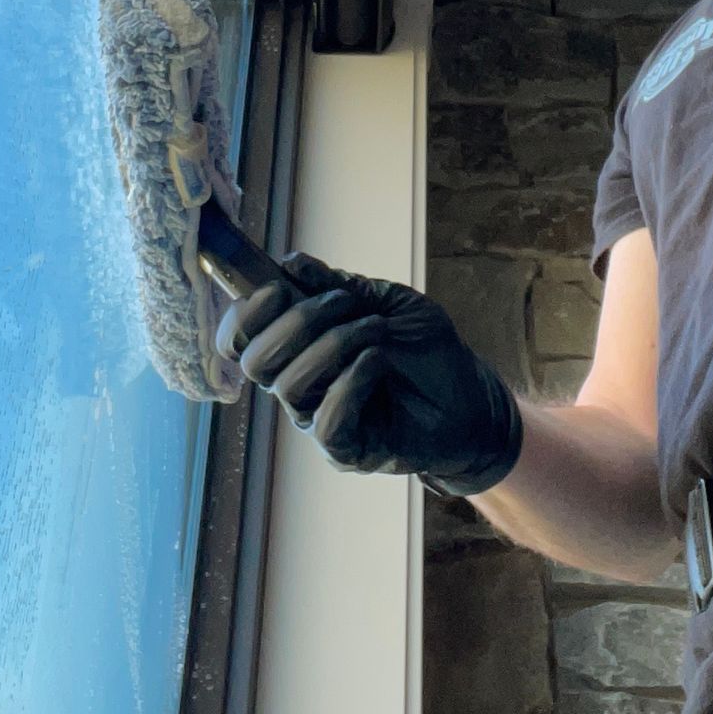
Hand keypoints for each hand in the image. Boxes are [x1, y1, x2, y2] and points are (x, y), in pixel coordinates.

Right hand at [217, 252, 523, 495]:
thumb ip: (338, 285)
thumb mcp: (386, 302)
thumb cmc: (427, 350)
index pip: (241, 339)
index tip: (276, 287)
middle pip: (254, 361)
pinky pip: (323, 421)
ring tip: (375, 331)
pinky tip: (378, 363)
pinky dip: (349, 383)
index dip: (244, 314)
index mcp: (299, 348)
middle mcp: (300, 383)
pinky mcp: (344, 449)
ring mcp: (319, 417)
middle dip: (294, 323)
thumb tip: (291, 264)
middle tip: (342, 305)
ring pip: (287, 386)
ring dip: (331, 346)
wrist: (472, 397)